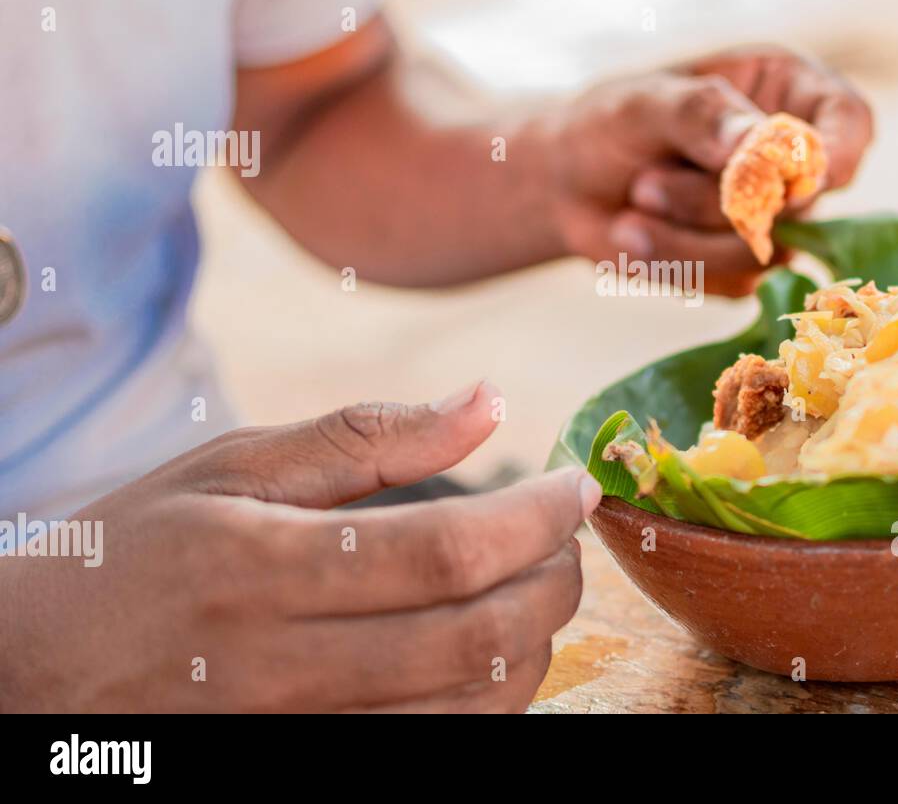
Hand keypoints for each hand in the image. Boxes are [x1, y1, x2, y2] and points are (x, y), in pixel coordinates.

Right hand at [0, 382, 598, 711]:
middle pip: (477, 637)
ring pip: (471, 706)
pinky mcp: (309, 766)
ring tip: (538, 583)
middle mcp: (283, 664)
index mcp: (262, 566)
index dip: (537, 518)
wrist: (37, 674)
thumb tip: (488, 399)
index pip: (446, 551)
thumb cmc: (138, 554)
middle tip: (569, 535)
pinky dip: (491, 697)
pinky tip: (493, 646)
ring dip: (537, 642)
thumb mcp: (232, 467)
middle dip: (557, 581)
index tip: (576, 486)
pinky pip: (437, 746)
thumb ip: (369, 438)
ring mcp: (298, 732)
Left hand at [536, 45, 872, 294]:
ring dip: (685, 236)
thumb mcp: (645, 102)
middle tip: (645, 184)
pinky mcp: (744, 264)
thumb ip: (701, 114)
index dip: (838, 153)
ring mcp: (773, 217)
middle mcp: (791, 158)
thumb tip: (761, 146)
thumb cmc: (612, 121)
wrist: (565, 179)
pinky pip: (731, 282)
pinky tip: (636, 235)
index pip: (850, 122)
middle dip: (715, 202)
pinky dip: (675, 263)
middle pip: (797, 199)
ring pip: (763, 250)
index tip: (807, 176)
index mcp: (786, 92)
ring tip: (633, 205)